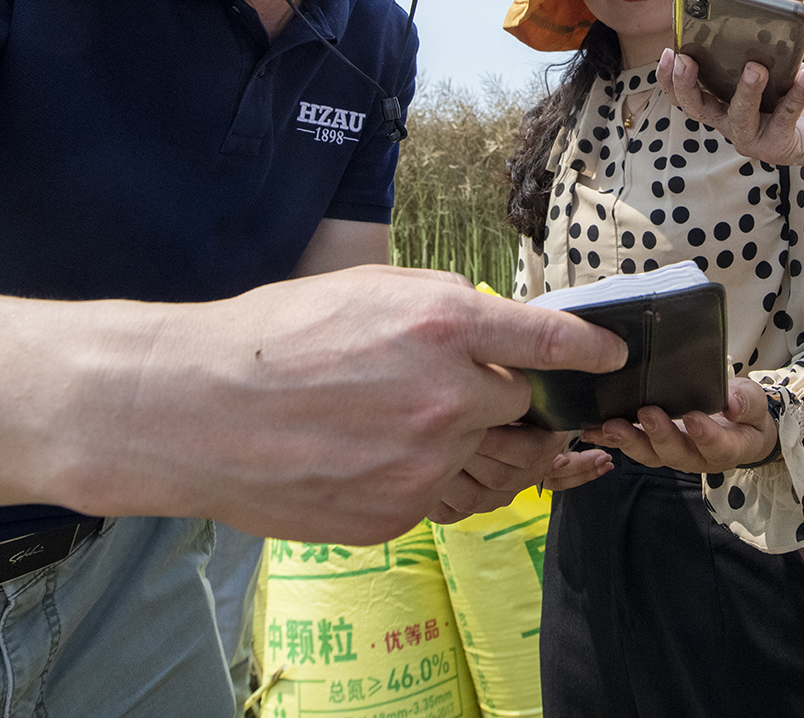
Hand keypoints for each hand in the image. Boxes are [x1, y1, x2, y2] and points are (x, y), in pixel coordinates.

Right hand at [72, 267, 627, 545]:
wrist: (194, 410)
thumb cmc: (276, 336)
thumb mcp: (372, 288)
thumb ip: (450, 310)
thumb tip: (506, 332)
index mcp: (443, 325)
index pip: (551, 342)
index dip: (590, 352)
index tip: (610, 358)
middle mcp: (446, 398)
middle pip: (523, 411)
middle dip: (511, 404)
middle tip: (478, 397)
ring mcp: (423, 465)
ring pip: (486, 463)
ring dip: (471, 447)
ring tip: (417, 427)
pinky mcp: (398, 514)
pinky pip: (439, 497)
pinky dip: (422, 477)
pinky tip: (371, 453)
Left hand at [580, 376, 777, 473]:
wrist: (738, 430)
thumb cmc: (746, 413)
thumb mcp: (755, 404)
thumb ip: (747, 404)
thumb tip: (732, 404)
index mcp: (728, 448)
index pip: (718, 446)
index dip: (706, 434)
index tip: (693, 417)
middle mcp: (697, 458)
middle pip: (676, 454)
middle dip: (659, 436)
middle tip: (645, 414)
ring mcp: (672, 454)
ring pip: (649, 455)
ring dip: (628, 441)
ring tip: (608, 427)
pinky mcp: (653, 446)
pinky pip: (632, 445)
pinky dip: (610, 438)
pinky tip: (590, 429)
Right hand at [658, 50, 803, 174]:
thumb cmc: (799, 95)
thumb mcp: (778, 69)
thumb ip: (762, 53)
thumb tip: (753, 24)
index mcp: (723, 105)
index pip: (687, 95)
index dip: (670, 79)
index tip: (668, 52)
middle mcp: (731, 125)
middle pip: (697, 109)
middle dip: (687, 85)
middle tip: (686, 60)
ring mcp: (753, 140)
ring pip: (738, 118)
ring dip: (745, 91)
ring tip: (755, 67)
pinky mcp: (780, 147)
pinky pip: (785, 120)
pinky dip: (795, 96)